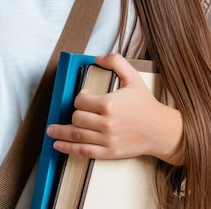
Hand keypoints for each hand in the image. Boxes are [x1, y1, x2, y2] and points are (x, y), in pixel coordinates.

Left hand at [46, 53, 184, 164]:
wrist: (160, 129)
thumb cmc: (145, 104)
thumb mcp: (132, 77)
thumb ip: (115, 62)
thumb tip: (98, 57)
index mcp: (109, 104)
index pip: (81, 101)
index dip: (79, 97)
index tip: (83, 96)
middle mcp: (106, 123)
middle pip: (77, 118)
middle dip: (72, 114)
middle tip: (72, 111)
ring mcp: (107, 140)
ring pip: (76, 136)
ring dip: (60, 133)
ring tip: (51, 130)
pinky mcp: (109, 152)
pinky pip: (84, 152)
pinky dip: (68, 149)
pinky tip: (59, 145)